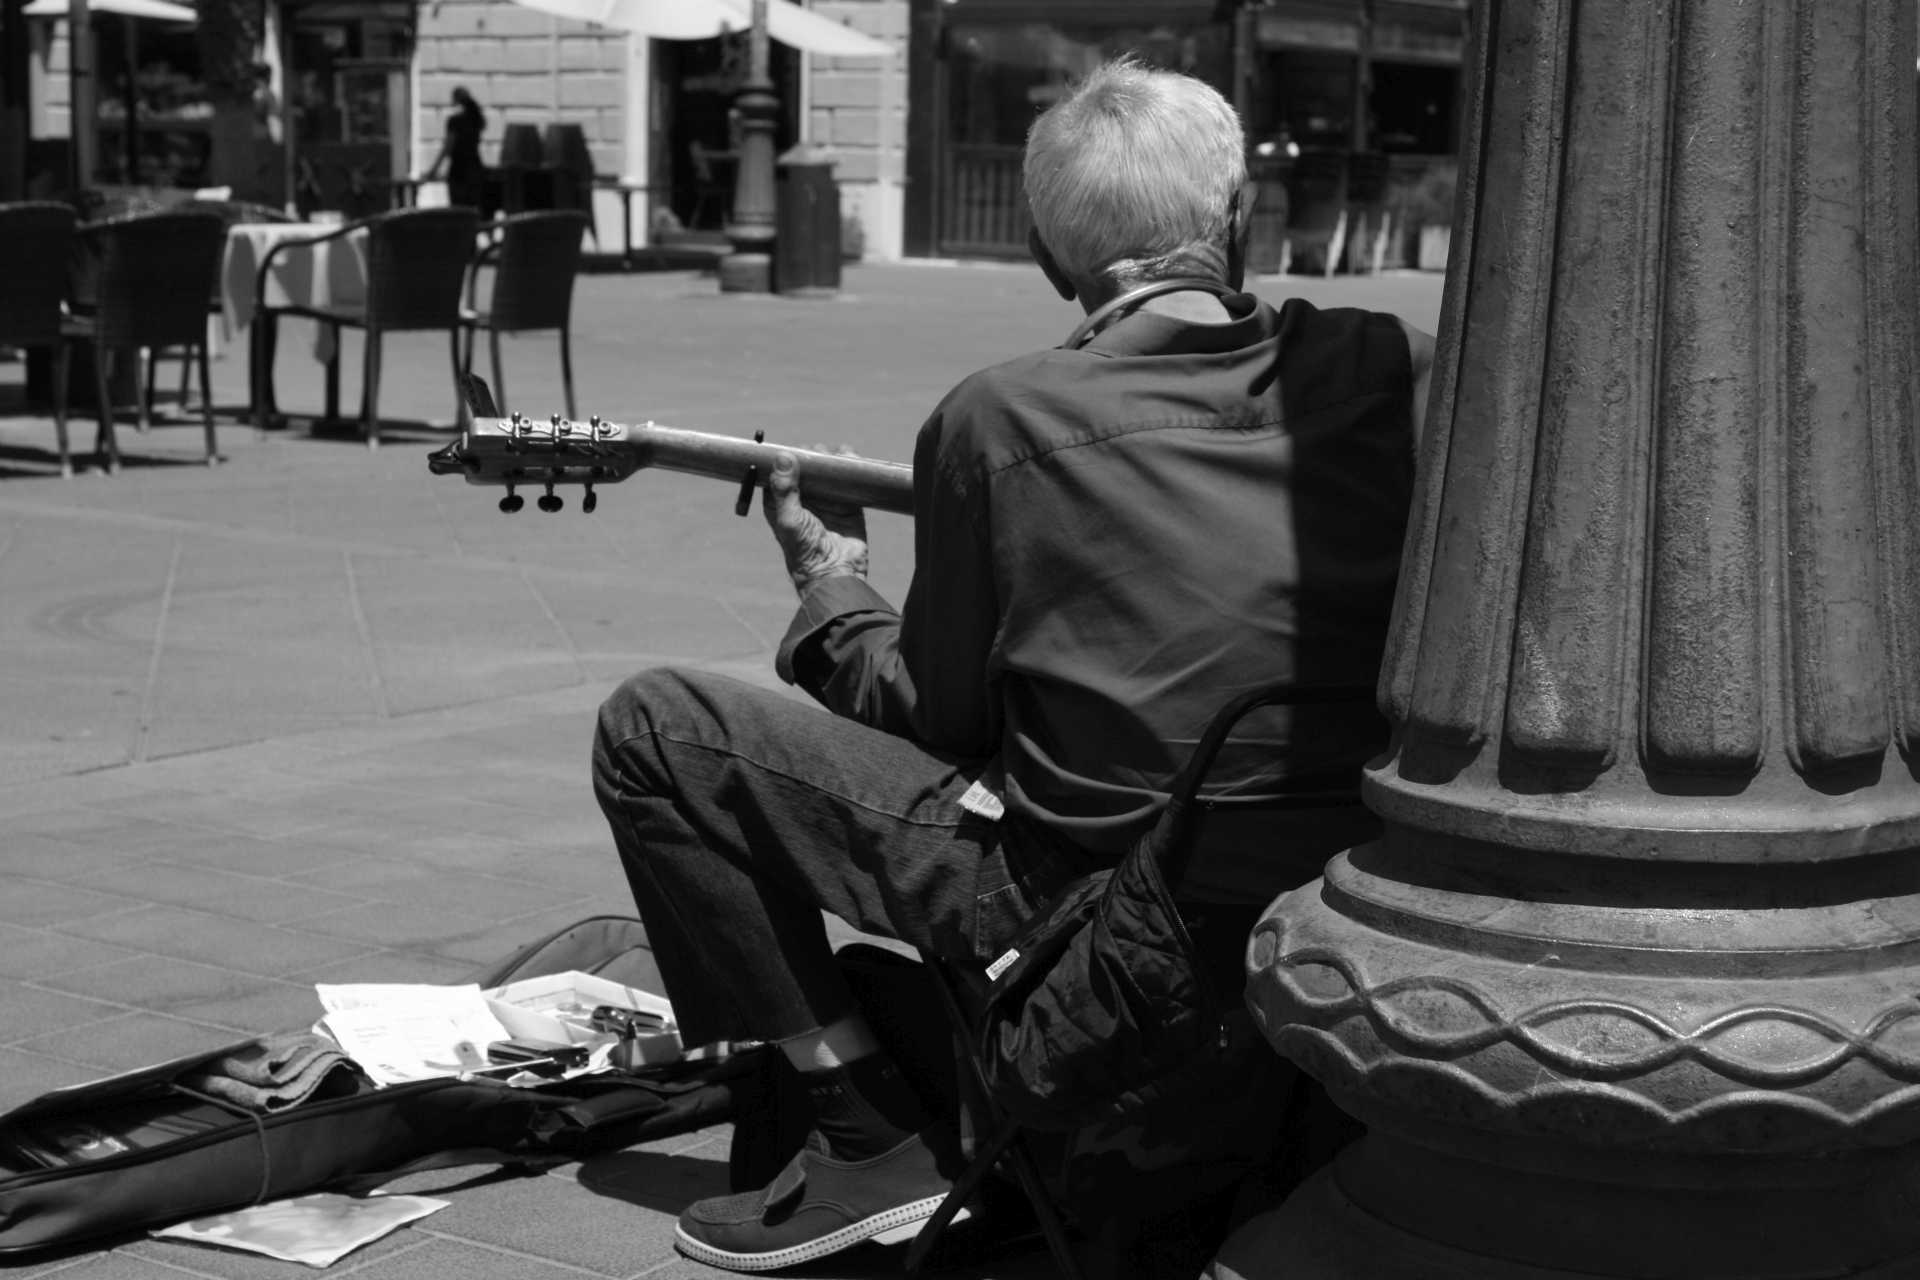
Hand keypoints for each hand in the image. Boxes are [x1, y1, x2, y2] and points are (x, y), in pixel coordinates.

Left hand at [762, 449, 868, 592]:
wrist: (835, 573)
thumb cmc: (804, 551)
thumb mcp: (789, 519)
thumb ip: (785, 489)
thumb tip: (784, 456)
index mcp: (781, 500)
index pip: (780, 469)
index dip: (786, 456)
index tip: (794, 450)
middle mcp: (803, 496)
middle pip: (806, 464)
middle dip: (812, 455)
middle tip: (819, 455)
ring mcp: (827, 498)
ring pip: (828, 468)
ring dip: (832, 457)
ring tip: (836, 456)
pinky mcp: (849, 502)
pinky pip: (849, 478)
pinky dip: (851, 465)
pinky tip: (851, 458)